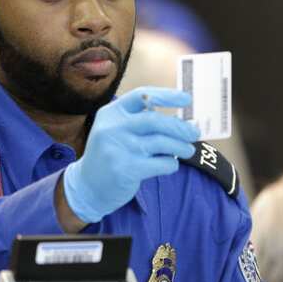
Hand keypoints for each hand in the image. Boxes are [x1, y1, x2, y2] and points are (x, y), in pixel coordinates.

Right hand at [61, 87, 197, 223]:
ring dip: (180, 147)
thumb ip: (140, 121)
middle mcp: (113, 128)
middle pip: (155, 121)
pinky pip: (160, 164)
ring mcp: (119, 149)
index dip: (167, 96)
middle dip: (180, 127)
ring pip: (161, 143)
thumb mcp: (115, 130)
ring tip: (188, 150)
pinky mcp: (126, 170)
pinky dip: (171, 164)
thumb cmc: (111, 154)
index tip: (187, 99)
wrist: (87, 186)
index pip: (142, 95)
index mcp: (112, 113)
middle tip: (194, 133)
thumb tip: (181, 119)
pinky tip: (171, 165)